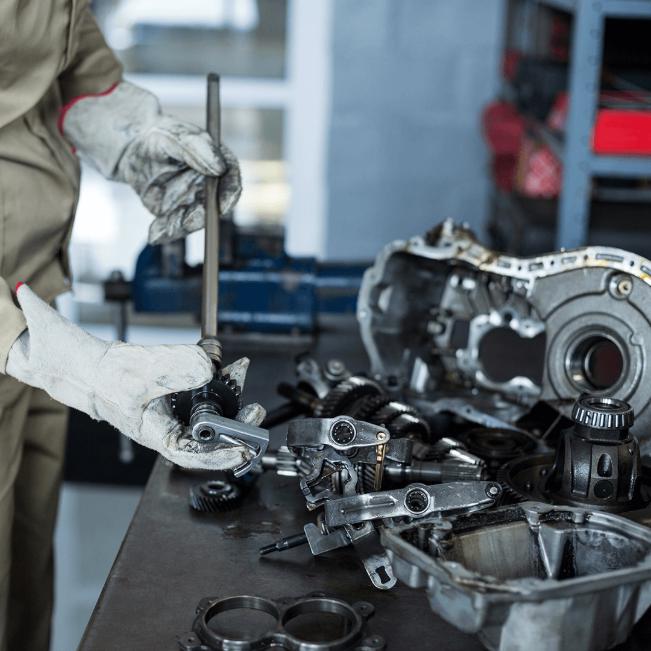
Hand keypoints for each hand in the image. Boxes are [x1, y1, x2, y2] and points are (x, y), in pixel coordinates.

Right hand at [6, 285, 263, 469]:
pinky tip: (224, 363)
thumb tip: (208, 366)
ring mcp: (174, 410)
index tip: (244, 448)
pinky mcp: (177, 393)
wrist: (88, 365)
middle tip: (255, 410)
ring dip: (227, 393)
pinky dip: (215, 377)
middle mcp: (169, 426)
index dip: (220, 455)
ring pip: (208, 408)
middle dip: (234, 421)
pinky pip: (202, 389)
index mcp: (156, 434)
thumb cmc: (102, 378)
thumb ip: (174, 367)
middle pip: (209, 431)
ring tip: (239, 372)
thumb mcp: (139, 371)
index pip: (193, 454)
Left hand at [61, 81, 241, 243]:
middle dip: (199, 218)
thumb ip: (198, 150)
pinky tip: (155, 233)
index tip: (221, 206)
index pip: (231, 182)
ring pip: (192, 222)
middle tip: (185, 220)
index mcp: (216, 165)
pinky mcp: (174, 211)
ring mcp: (191, 201)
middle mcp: (207, 186)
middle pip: (212, 209)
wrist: (131, 146)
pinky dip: (165, 232)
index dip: (230, 195)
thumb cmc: (158, 135)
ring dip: (179, 228)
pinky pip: (173, 227)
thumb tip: (220, 167)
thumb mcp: (176, 136)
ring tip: (160, 230)